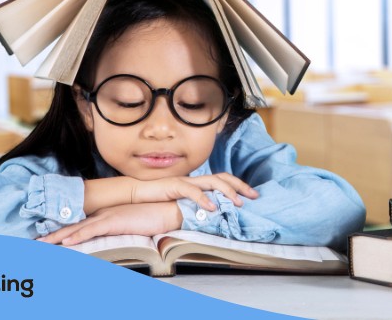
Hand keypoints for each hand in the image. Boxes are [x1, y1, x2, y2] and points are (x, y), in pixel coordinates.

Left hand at [38, 202, 182, 245]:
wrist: (168, 209)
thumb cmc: (154, 217)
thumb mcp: (133, 224)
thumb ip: (120, 229)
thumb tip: (112, 238)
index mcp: (107, 214)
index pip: (81, 224)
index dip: (64, 231)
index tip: (49, 237)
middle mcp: (104, 214)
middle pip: (74, 225)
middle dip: (54, 234)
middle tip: (36, 242)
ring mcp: (108, 216)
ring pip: (77, 228)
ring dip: (58, 237)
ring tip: (42, 244)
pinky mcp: (115, 221)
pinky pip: (92, 230)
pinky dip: (78, 235)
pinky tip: (66, 242)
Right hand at [132, 174, 258, 209]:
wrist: (138, 192)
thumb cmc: (161, 198)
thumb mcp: (184, 202)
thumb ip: (199, 205)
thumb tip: (215, 214)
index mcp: (199, 182)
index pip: (224, 179)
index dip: (240, 185)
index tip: (253, 195)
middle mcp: (196, 179)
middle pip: (223, 177)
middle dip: (240, 186)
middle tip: (253, 196)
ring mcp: (187, 181)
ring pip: (212, 181)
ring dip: (227, 192)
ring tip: (237, 203)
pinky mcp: (175, 185)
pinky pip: (192, 191)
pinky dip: (204, 198)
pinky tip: (212, 207)